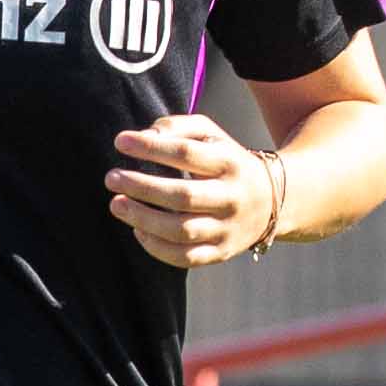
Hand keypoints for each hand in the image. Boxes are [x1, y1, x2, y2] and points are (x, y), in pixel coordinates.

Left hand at [107, 115, 273, 267]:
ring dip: (143, 219)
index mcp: (230, 162)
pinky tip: (138, 230)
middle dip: (142, 187)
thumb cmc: (226, 160)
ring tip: (116, 204)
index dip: (151, 148)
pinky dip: (157, 247)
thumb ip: (176, 127)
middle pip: (183, 196)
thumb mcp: (211, 134)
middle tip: (111, 177)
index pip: (186, 153)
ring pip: (182, 231)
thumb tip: (143, 137)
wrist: (274, 199)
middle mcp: (231, 197)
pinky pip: (186, 258)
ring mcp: (228, 228)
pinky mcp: (222, 252)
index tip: (120, 142)